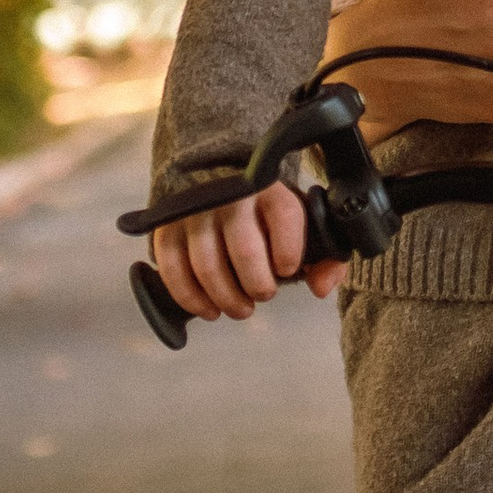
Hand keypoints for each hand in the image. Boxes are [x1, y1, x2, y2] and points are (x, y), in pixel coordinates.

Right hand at [148, 183, 347, 325]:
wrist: (216, 182)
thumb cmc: (266, 216)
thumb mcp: (301, 224)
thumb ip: (325, 257)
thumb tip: (320, 289)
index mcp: (269, 188)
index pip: (285, 215)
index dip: (290, 251)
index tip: (288, 269)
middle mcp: (229, 196)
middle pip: (245, 250)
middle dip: (259, 285)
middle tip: (263, 295)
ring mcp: (195, 212)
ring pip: (208, 266)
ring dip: (227, 299)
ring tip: (240, 309)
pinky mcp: (168, 229)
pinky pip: (173, 269)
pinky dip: (191, 298)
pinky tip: (209, 310)